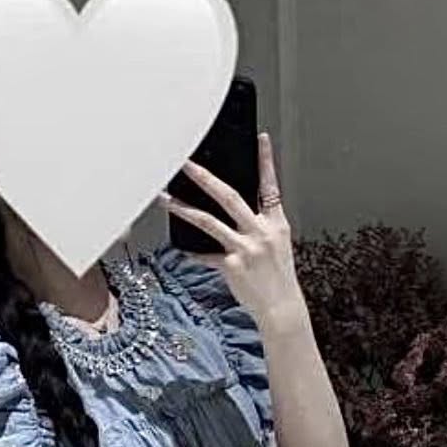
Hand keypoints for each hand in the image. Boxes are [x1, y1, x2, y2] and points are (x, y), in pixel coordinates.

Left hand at [159, 131, 306, 332]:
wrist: (281, 308)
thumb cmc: (278, 278)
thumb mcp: (277, 245)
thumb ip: (259, 225)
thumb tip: (237, 213)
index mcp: (276, 223)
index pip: (271, 186)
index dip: (266, 161)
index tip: (260, 139)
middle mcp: (260, 232)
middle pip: (229, 196)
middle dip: (205, 177)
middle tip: (186, 163)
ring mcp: (245, 248)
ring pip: (209, 222)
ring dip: (184, 209)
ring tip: (165, 199)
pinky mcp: (231, 266)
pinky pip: (205, 255)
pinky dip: (192, 252)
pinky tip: (180, 248)